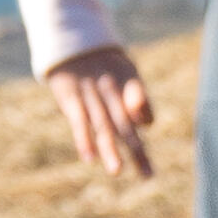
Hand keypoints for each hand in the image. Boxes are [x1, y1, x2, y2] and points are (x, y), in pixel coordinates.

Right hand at [46, 43, 154, 182]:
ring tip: (117, 172)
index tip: (145, 127)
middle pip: (126, 124)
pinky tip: (90, 158)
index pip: (143, 106)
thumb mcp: (125, 71)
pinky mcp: (70, 98)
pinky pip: (78, 121)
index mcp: (129, 80)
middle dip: (137, 150)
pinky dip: (84, 139)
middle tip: (148, 176)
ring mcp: (90, 94)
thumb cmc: (105, 65)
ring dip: (109, 150)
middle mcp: (111, 88)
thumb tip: (147, 125)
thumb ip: (137, 96)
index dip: (145, 115)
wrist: (70, 41)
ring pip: (103, 126)